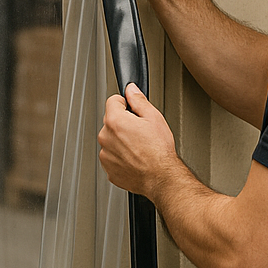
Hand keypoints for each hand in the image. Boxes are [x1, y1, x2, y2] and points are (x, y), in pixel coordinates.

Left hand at [97, 83, 177, 197]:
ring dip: (121, 141)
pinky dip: (121, 157)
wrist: (161, 178)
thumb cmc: (159, 151)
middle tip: (140, 132)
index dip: (125, 104)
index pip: (112, 101)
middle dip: (124, 123)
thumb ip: (138, 100)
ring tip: (139, 147)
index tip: (132, 110)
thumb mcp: (154, 118)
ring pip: (111, 140)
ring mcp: (105, 155)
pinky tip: (135, 158)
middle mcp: (105, 137)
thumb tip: (131, 89)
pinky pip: (112, 157)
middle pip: (111, 121)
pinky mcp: (109, 169)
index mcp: (114, 121)